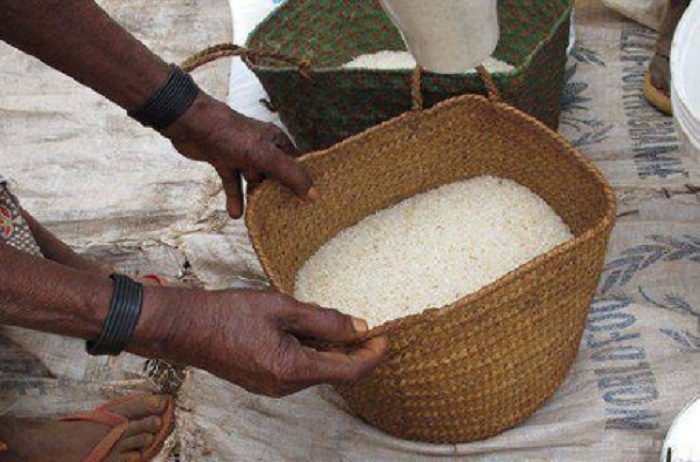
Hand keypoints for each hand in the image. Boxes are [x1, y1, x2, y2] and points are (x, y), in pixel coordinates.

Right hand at [135, 288, 388, 396]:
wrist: (187, 327)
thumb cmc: (229, 313)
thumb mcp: (282, 307)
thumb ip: (324, 319)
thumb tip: (358, 326)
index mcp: (292, 368)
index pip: (349, 371)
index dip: (373, 355)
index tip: (386, 337)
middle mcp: (285, 386)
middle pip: (335, 373)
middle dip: (355, 350)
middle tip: (366, 324)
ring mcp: (274, 387)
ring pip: (317, 371)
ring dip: (333, 350)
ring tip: (337, 321)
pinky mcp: (265, 381)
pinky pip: (300, 370)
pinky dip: (314, 352)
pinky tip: (312, 330)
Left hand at [161, 92, 316, 217]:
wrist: (191, 124)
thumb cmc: (231, 135)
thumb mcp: (265, 156)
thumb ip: (290, 174)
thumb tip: (313, 195)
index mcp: (276, 142)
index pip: (295, 165)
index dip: (302, 183)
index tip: (308, 204)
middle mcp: (261, 148)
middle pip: (276, 176)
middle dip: (279, 195)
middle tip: (286, 217)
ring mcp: (242, 155)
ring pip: (254, 182)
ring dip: (256, 200)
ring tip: (263, 219)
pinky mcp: (224, 161)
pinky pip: (233, 184)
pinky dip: (234, 198)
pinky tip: (235, 214)